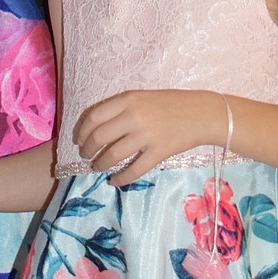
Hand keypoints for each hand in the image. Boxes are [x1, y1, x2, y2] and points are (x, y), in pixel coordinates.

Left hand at [73, 90, 222, 185]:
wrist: (200, 112)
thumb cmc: (170, 102)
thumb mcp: (142, 97)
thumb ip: (121, 108)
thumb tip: (97, 126)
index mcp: (128, 99)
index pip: (94, 116)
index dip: (82, 130)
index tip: (77, 139)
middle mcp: (134, 116)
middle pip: (99, 136)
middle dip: (87, 149)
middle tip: (85, 155)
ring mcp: (146, 135)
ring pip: (112, 155)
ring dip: (100, 164)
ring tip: (96, 167)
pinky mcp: (158, 152)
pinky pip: (133, 170)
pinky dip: (120, 179)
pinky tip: (115, 182)